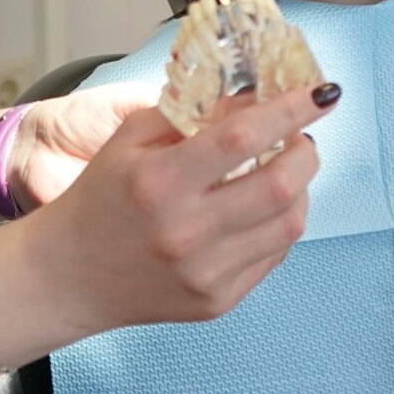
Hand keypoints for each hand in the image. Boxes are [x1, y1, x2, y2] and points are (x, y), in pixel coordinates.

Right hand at [20, 83, 335, 333]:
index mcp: (160, 182)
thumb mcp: (131, 138)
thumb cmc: (101, 197)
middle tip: (301, 135)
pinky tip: (262, 207)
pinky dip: (280, 223)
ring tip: (284, 168)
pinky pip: (273, 255)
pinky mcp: (218, 302)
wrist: (70, 275)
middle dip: (306, 151)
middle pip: (281, 185)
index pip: (242, 137)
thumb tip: (257, 95)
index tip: (323, 92)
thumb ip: (192, 112)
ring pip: (289, 224)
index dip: (290, 109)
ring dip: (300, 187)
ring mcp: (206, 274)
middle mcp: (187, 232)